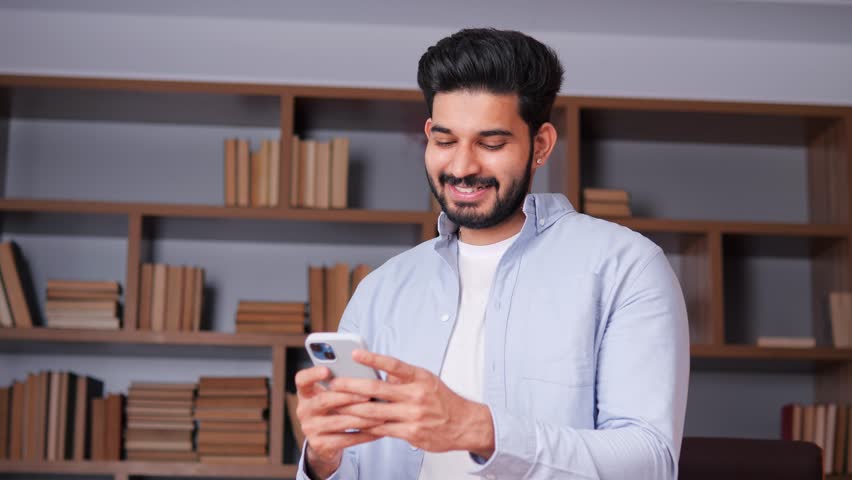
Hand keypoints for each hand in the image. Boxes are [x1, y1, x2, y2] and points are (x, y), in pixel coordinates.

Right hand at [294, 365, 382, 478]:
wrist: (325, 442)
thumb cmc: (335, 409)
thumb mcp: (333, 396)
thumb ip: (343, 385)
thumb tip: (369, 375)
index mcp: (306, 392)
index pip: (302, 379)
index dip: (313, 374)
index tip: (327, 370)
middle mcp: (304, 409)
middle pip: (323, 400)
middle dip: (348, 397)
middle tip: (369, 395)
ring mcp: (309, 428)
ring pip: (337, 422)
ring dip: (361, 418)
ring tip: (379, 414)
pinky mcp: (319, 444)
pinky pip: (345, 439)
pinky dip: (364, 435)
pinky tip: (379, 431)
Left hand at [330, 350, 494, 458]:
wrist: (464, 424)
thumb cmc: (442, 400)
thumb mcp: (426, 380)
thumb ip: (403, 377)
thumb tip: (378, 371)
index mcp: (420, 377)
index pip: (393, 365)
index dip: (373, 359)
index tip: (354, 354)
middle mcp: (416, 395)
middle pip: (377, 390)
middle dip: (351, 387)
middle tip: (334, 384)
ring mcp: (413, 415)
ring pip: (374, 412)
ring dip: (351, 409)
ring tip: (335, 404)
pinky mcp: (411, 433)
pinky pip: (382, 429)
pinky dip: (365, 426)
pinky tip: (352, 423)